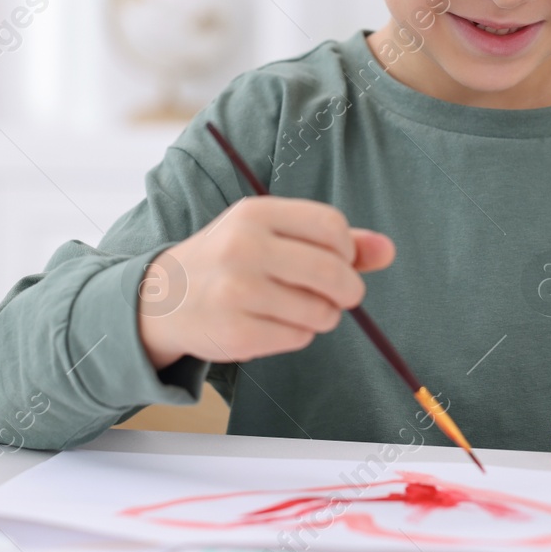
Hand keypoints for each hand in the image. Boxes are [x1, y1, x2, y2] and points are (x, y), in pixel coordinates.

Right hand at [137, 196, 394, 369]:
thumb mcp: (270, 235)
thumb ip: (331, 241)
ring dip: (323, 316)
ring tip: (302, 310)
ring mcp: (237, 291)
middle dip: (348, 290)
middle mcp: (244, 247)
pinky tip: (275, 324)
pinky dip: (299, 335)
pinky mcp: (236, 333)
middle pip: (332, 270)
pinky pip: (298, 337)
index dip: (348, 249)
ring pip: (320, 310)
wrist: (162, 298)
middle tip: (342, 296)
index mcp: (255, 213)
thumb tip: (388, 250)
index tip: (340, 260)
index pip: (331, 226)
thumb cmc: (229, 261)